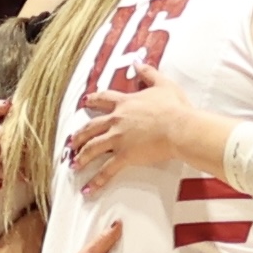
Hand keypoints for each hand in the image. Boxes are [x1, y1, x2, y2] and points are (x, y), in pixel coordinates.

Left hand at [68, 73, 209, 192]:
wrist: (180, 126)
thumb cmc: (175, 107)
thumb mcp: (163, 84)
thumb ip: (148, 73)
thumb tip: (138, 63)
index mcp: (126, 103)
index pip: (103, 99)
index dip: (92, 100)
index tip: (84, 102)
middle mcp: (117, 120)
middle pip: (91, 127)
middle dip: (79, 135)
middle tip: (72, 142)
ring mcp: (119, 139)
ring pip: (93, 148)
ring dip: (82, 157)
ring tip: (74, 165)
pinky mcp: (125, 155)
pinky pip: (107, 170)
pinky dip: (97, 181)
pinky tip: (88, 189)